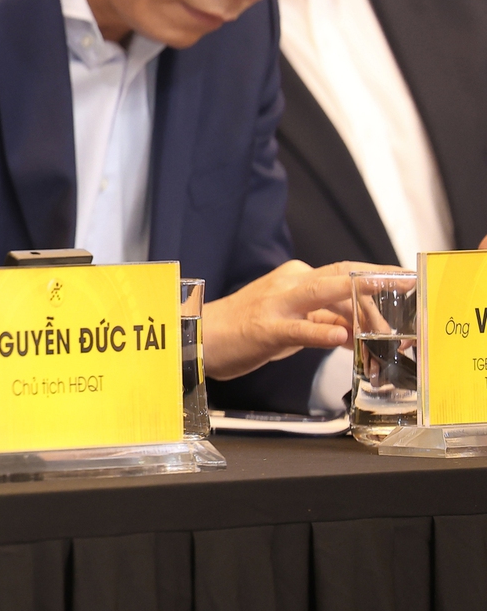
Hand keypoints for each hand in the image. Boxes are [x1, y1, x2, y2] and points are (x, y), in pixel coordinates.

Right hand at [200, 259, 389, 379]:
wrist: (200, 335)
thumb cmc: (246, 329)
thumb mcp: (292, 321)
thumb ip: (324, 321)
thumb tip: (360, 332)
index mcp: (296, 278)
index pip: (345, 273)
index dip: (378, 274)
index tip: (408, 279)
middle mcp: (289, 283)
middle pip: (341, 276)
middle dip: (378, 279)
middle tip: (410, 285)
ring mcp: (276, 304)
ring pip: (322, 293)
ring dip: (358, 301)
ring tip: (386, 312)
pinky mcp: (265, 328)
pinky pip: (298, 327)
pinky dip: (320, 330)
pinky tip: (339, 336)